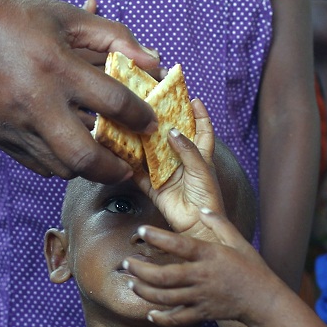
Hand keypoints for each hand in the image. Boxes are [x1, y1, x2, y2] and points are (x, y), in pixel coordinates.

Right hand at [0, 0, 161, 181]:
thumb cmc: (8, 15)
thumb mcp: (64, 15)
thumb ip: (113, 35)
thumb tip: (153, 60)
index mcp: (55, 67)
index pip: (114, 103)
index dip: (141, 116)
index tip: (149, 120)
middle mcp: (34, 103)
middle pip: (85, 157)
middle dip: (116, 167)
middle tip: (129, 164)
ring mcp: (12, 125)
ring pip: (61, 169)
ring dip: (88, 169)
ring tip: (103, 159)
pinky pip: (36, 165)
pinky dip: (60, 165)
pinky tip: (70, 151)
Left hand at [124, 208, 277, 326]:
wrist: (264, 300)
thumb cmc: (252, 267)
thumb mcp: (238, 240)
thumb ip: (219, 223)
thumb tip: (201, 208)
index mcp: (209, 255)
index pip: (178, 244)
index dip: (157, 237)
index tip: (141, 230)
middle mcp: (202, 276)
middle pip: (163, 276)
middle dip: (140, 269)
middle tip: (126, 262)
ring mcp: (200, 297)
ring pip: (165, 297)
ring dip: (144, 291)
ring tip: (131, 282)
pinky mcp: (202, 313)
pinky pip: (177, 318)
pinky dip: (161, 318)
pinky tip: (150, 313)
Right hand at [134, 99, 225, 240]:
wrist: (196, 227)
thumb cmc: (206, 198)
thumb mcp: (201, 169)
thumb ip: (187, 149)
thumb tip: (172, 130)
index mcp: (201, 156)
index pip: (203, 130)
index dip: (200, 114)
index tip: (192, 99)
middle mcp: (183, 162)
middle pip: (173, 138)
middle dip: (164, 123)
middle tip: (153, 107)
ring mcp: (167, 174)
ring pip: (153, 153)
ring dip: (144, 142)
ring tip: (132, 124)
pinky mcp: (154, 187)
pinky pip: (139, 174)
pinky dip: (130, 166)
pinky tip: (120, 153)